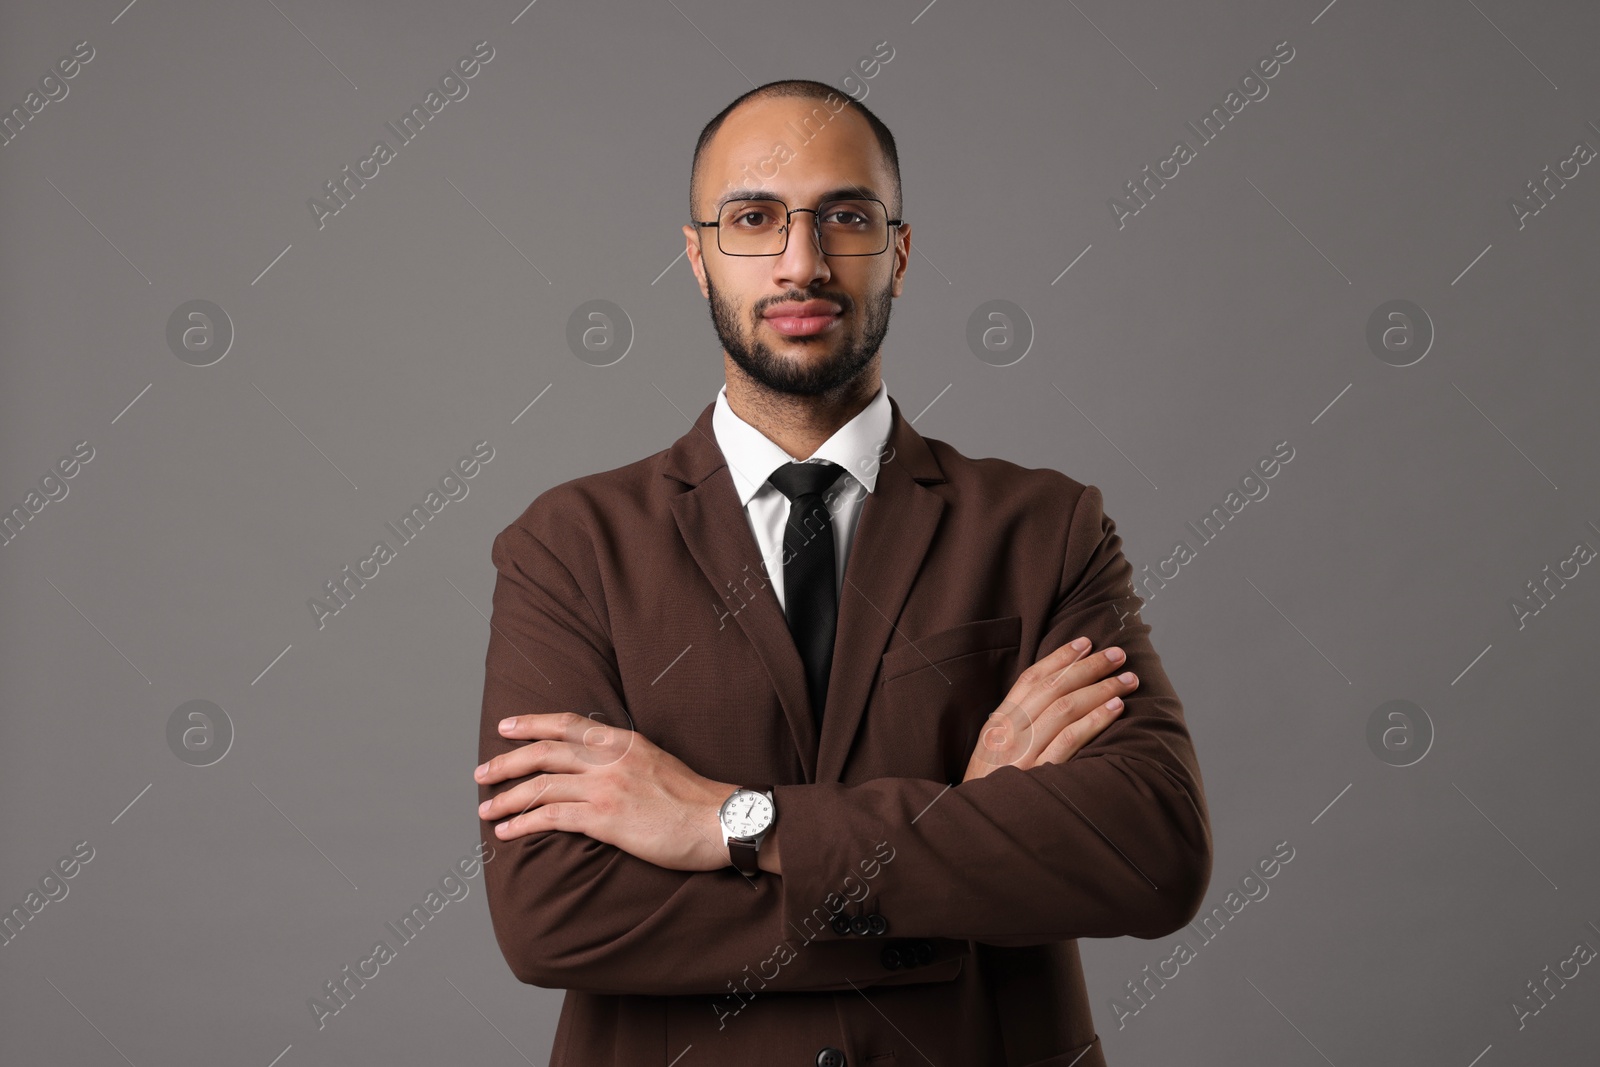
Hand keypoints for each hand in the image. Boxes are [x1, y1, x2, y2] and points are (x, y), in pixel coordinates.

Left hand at [475, 712, 736, 871]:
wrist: (721, 821)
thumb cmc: (695, 801)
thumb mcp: (659, 762)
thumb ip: (626, 759)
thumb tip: (598, 768)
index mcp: (624, 741)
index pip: (568, 723)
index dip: (532, 723)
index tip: (506, 727)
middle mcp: (611, 759)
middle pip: (544, 752)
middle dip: (507, 761)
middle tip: (482, 772)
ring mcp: (606, 788)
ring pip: (541, 785)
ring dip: (506, 797)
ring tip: (485, 809)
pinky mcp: (605, 819)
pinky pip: (552, 816)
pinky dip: (523, 823)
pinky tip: (507, 831)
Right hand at [961, 637, 1136, 781]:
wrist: (976, 822)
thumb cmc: (990, 786)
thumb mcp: (992, 749)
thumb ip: (1016, 723)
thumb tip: (1051, 697)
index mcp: (999, 721)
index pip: (1031, 678)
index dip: (1060, 657)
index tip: (1085, 642)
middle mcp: (1010, 731)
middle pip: (1054, 687)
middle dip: (1089, 667)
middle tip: (1118, 654)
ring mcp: (1024, 752)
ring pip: (1065, 708)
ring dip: (1100, 689)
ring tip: (1126, 680)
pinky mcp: (1039, 774)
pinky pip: (1071, 740)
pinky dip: (1095, 721)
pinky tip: (1116, 709)